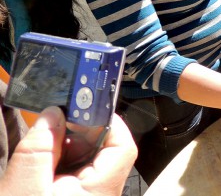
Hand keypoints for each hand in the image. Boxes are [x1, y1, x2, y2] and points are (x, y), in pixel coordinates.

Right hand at [0, 107, 136, 195]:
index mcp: (100, 191)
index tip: (83, 106)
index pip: (122, 146)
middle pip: (106, 151)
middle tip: (56, 122)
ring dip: (69, 148)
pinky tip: (44, 163)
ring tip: (45, 144)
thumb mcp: (24, 185)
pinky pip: (78, 176)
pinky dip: (62, 164)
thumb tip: (54, 112)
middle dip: (83, 132)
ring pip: (90, 162)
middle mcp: (102, 195)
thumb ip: (41, 145)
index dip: (108, 121)